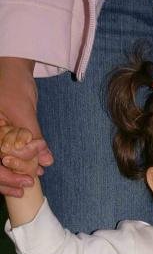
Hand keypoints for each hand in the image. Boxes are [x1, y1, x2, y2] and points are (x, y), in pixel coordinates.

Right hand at [0, 57, 53, 196]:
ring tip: (29, 182)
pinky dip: (15, 165)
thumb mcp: (24, 111)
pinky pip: (4, 155)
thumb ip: (35, 138)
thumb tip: (46, 162)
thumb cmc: (13, 83)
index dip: (6, 177)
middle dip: (7, 180)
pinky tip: (29, 172)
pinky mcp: (0, 137)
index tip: (26, 181)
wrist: (13, 68)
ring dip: (11, 176)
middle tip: (28, 185)